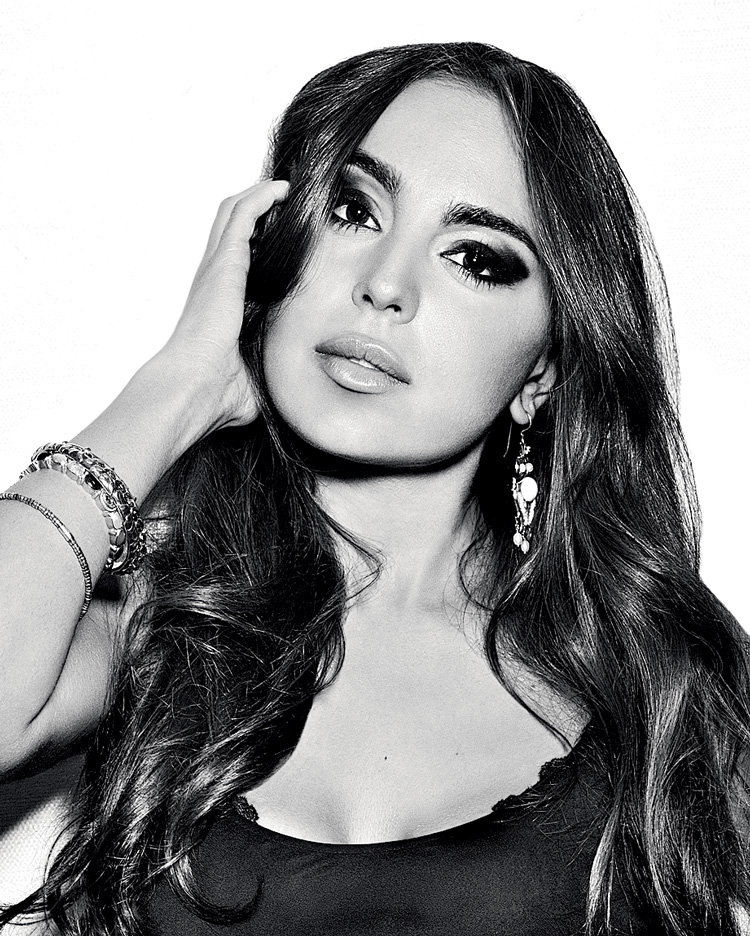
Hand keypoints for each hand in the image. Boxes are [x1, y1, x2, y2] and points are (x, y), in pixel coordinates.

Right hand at [162, 179, 289, 430]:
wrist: (194, 388)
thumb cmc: (216, 393)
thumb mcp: (251, 381)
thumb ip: (266, 377)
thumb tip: (287, 395)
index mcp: (219, 304)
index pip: (237, 259)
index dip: (256, 241)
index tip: (282, 234)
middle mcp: (213, 280)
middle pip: (231, 227)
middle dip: (258, 207)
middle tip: (286, 199)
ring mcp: (216, 268)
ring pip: (233, 213)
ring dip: (259, 195)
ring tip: (285, 187)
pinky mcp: (224, 263)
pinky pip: (242, 216)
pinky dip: (261, 198)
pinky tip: (282, 190)